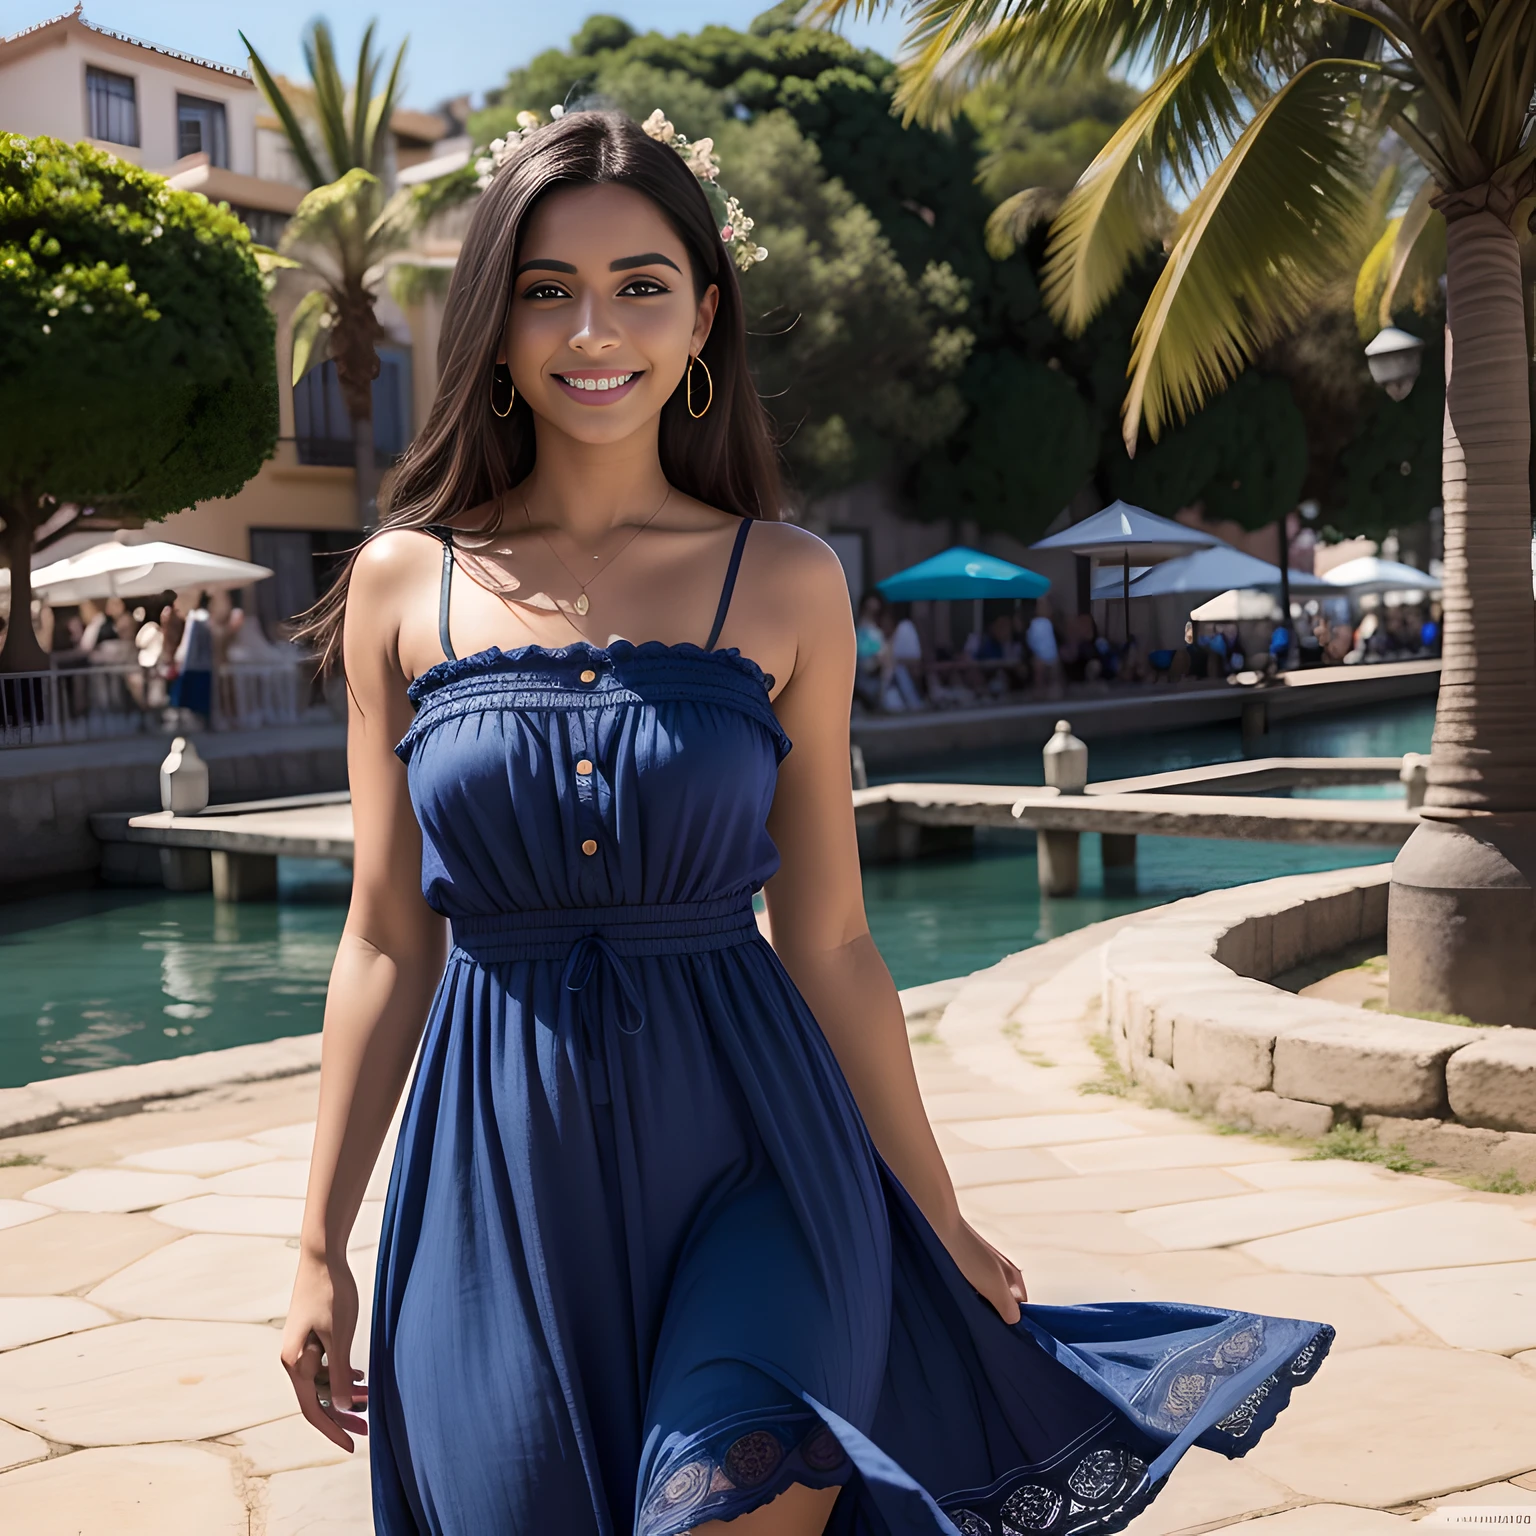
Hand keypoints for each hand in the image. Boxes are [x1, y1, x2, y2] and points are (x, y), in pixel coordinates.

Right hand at [281, 1250, 367, 1451]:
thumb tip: (342, 1406)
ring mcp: (302, 1348)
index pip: (313, 1408)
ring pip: (324, 1382)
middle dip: (342, 1415)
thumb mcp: (339, 1335)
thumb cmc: (330, 1292)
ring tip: (370, 1402)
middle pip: (318, 1398)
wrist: (322, 1256)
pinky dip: (342, 1374)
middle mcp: (294, 1359)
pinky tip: (360, 1378)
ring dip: (345, 1393)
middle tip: (368, 1429)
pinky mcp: (312, 1336)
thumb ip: (339, 1372)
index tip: (352, 1446)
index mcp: (295, 1363)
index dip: (332, 1430)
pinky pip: (325, 1365)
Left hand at [937, 1215, 1026, 1323]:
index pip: (1021, 1306)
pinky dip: (967, 1295)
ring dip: (978, 1304)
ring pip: (986, 1296)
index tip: (999, 1330)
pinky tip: (957, 1297)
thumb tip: (1015, 1321)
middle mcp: (1002, 1272)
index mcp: (1013, 1275)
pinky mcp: (966, 1267)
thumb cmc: (968, 1254)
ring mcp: (983, 1269)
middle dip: (994, 1313)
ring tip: (967, 1308)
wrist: (938, 1227)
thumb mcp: (993, 1284)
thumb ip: (1008, 1304)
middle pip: (1003, 1302)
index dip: (1012, 1319)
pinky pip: (972, 1288)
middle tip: (980, 1321)